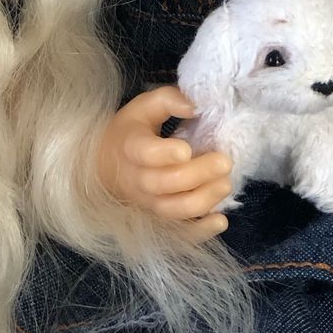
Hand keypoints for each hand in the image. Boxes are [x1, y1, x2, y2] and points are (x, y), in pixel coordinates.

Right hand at [95, 85, 234, 242]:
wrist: (106, 165)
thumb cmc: (133, 130)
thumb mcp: (145, 106)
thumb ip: (169, 100)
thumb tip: (196, 106)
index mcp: (131, 147)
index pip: (144, 153)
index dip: (164, 154)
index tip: (186, 149)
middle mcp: (136, 179)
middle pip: (164, 183)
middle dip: (197, 175)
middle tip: (225, 162)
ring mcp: (146, 202)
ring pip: (172, 210)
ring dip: (202, 201)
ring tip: (226, 185)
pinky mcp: (158, 218)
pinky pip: (176, 232)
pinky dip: (199, 231)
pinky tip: (221, 221)